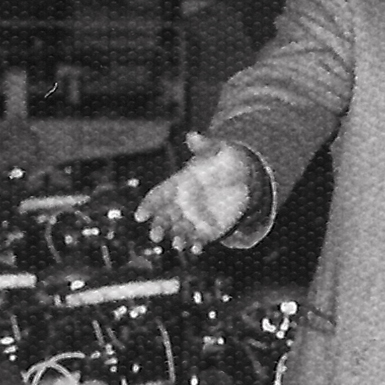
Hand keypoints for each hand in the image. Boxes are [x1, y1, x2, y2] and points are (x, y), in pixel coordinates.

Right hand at [135, 132, 260, 250]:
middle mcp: (182, 204)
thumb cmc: (224, 161)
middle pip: (164, 217)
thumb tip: (194, 135)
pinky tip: (197, 249)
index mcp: (177, 185)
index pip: (157, 196)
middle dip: (158, 227)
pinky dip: (196, 245)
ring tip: (178, 244)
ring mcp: (193, 218)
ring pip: (179, 230)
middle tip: (155, 236)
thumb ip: (204, 146)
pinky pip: (198, 239)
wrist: (243, 178)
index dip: (148, 206)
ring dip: (177, 238)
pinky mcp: (207, 229)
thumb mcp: (216, 151)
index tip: (141, 216)